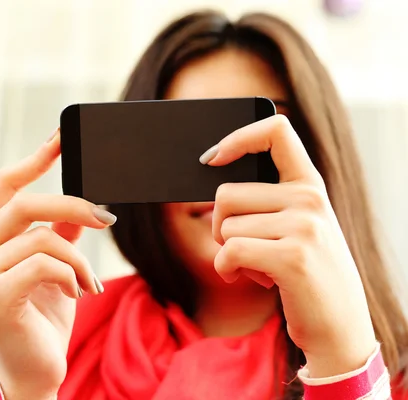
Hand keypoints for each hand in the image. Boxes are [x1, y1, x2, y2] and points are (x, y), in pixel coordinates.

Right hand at [0, 129, 114, 399]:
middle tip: (107, 218)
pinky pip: (44, 263)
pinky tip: (76, 293)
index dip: (35, 159)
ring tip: (88, 282)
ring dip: (78, 259)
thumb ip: (61, 233)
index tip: (60, 136)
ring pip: (42, 237)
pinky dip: (70, 275)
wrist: (35, 370)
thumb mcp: (56, 267)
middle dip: (72, 205)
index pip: (6, 186)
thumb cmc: (42, 317)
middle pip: (24, 203)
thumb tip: (83, 205)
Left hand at [203, 115, 376, 377]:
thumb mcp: (298, 227)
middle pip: (226, 194)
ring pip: (225, 227)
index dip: (237, 137)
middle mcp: (309, 199)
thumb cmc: (306, 273)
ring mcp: (304, 227)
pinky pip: (229, 252)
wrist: (340, 326)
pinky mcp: (292, 258)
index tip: (212, 158)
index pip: (276, 131)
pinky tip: (249, 278)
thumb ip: (268, 200)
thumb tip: (213, 170)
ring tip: (260, 266)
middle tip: (244, 247)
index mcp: (309, 185)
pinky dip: (226, 269)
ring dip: (228, 253)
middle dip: (219, 226)